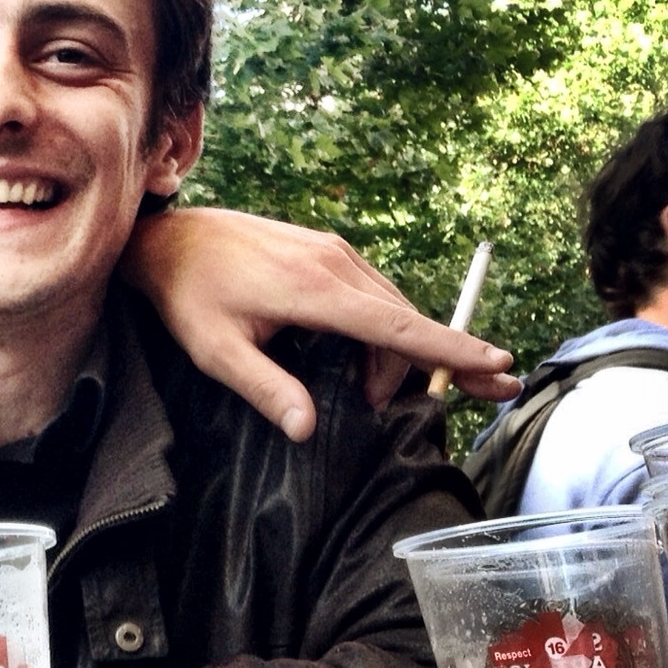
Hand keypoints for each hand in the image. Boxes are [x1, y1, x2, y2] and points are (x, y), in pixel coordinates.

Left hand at [122, 208, 518, 441]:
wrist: (168, 236)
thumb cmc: (187, 295)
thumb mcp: (215, 350)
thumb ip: (264, 388)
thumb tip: (308, 430)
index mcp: (316, 290)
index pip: (399, 325)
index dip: (450, 349)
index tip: (499, 363)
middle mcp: (336, 263)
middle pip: (404, 321)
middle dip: (432, 363)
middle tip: (458, 399)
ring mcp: (333, 252)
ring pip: (391, 307)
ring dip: (393, 352)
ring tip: (366, 395)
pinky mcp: (325, 249)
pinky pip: (372, 292)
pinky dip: (379, 328)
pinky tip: (356, 358)